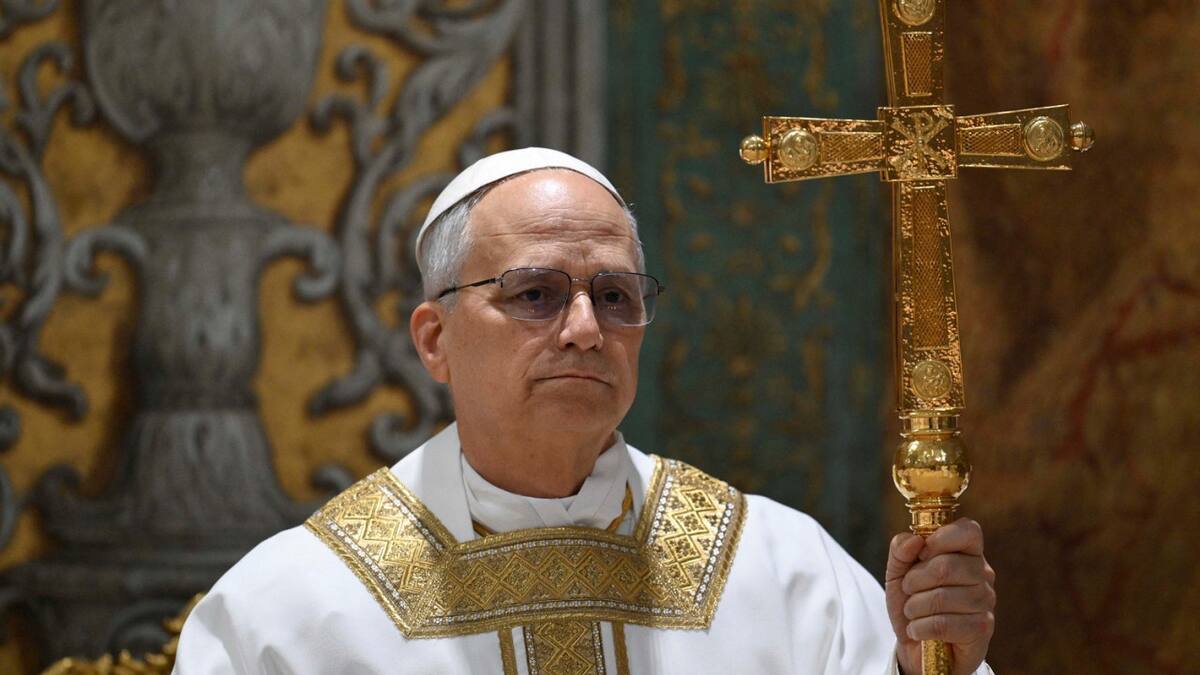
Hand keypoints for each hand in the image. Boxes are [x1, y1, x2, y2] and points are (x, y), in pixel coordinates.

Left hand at [886, 518, 995, 674]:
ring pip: (943, 597)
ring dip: (915, 607)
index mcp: (967, 552)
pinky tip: (917, 630)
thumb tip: (914, 540)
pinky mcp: (982, 628)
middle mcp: (983, 574)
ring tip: (912, 612)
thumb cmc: (912, 602)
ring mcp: (986, 601)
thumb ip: (900, 550)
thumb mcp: (897, 572)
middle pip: (947, 566)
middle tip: (908, 590)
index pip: (969, 530)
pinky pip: (945, 623)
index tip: (921, 553)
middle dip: (915, 580)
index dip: (941, 538)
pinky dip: (921, 627)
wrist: (916, 646)